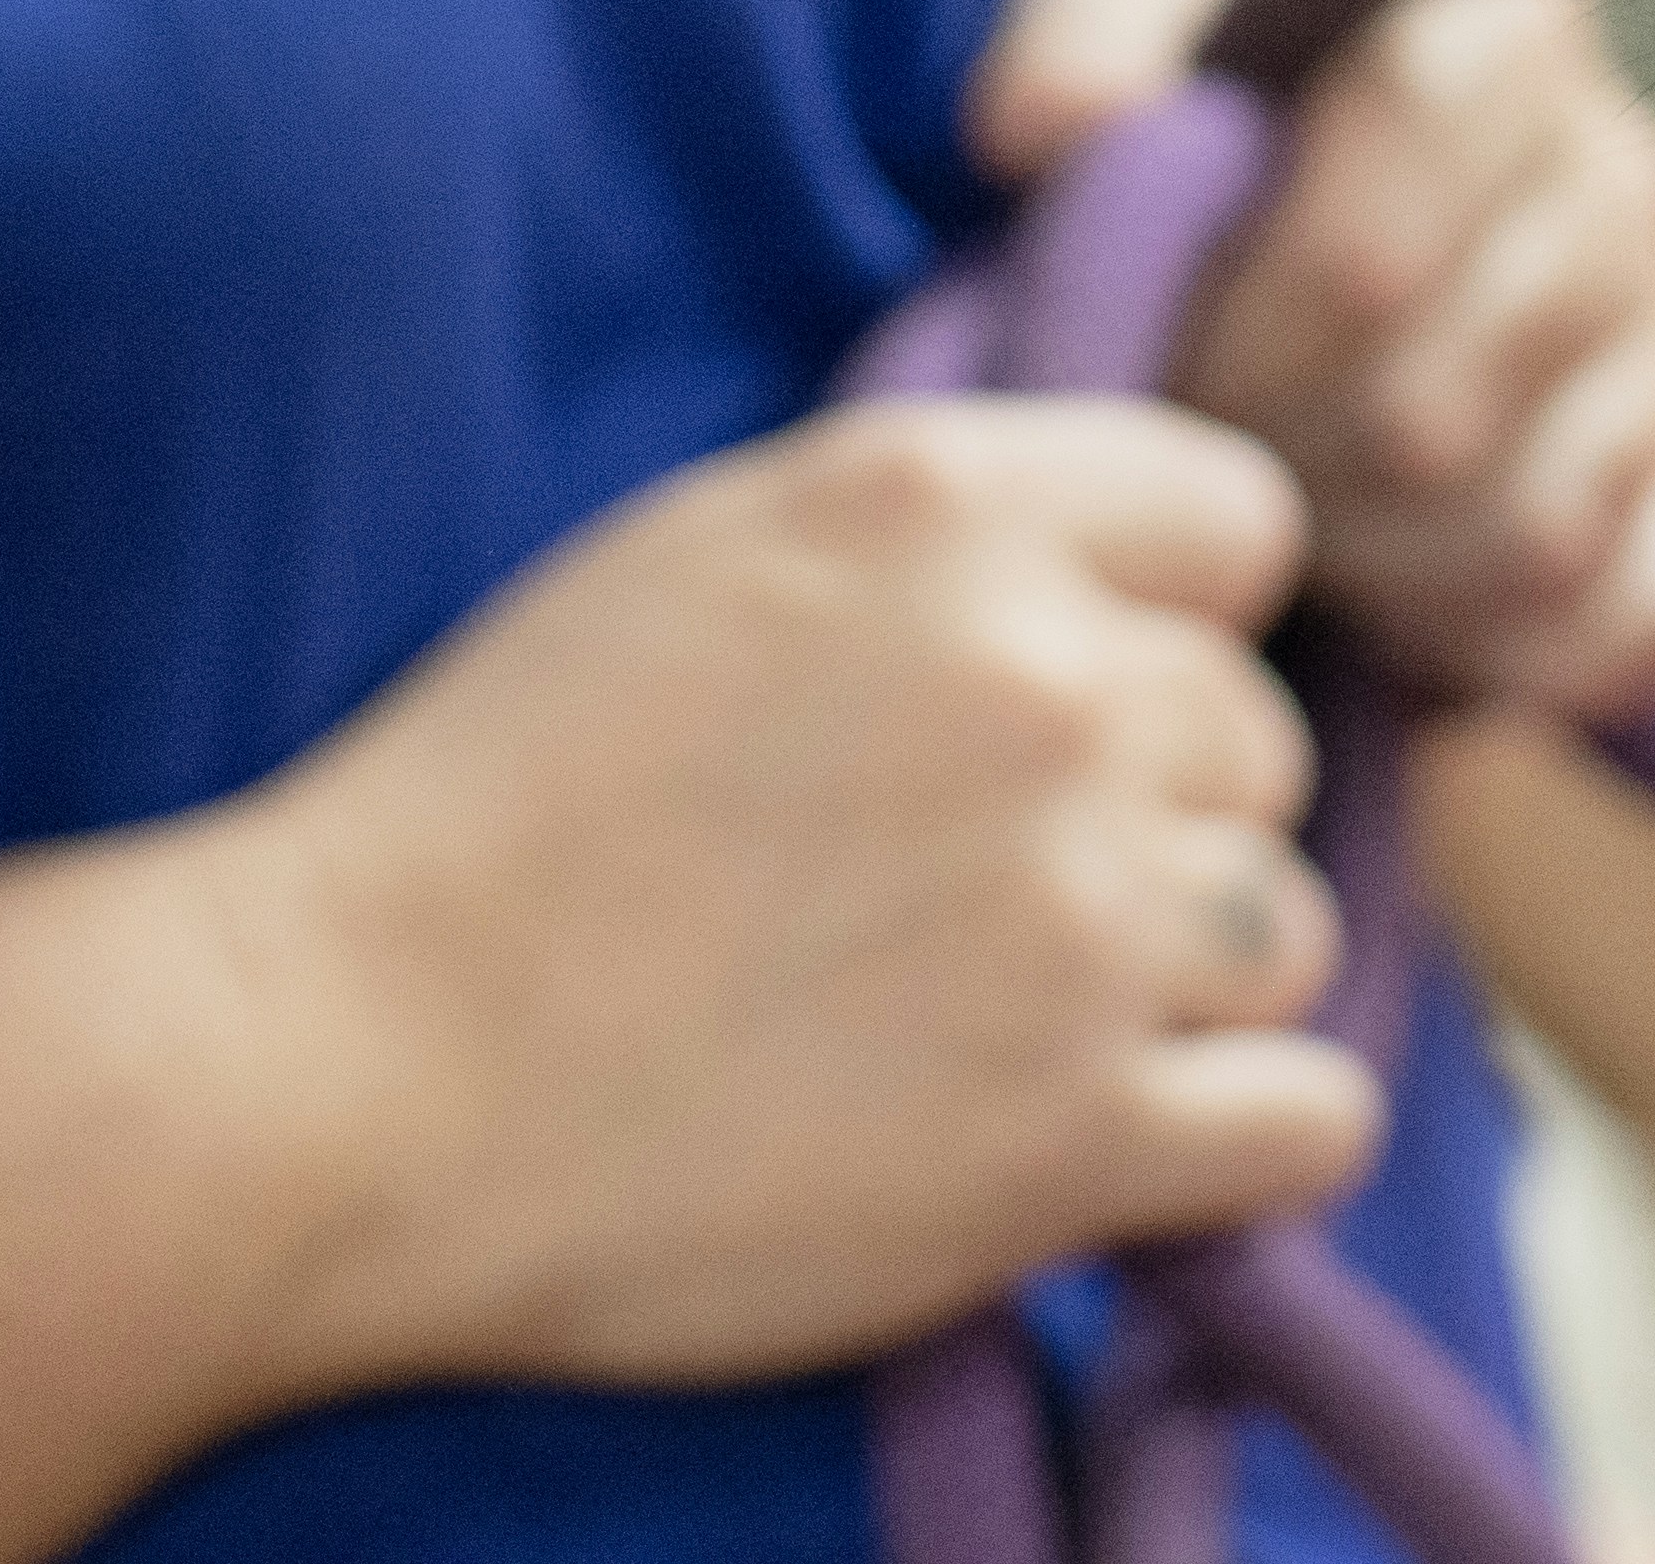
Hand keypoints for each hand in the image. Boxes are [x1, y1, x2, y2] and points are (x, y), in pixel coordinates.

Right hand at [166, 395, 1384, 1396]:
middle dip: (1159, 817)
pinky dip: (1234, 1145)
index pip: (1240, 527)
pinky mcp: (1078, 1133)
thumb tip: (1121, 577)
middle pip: (1260, 737)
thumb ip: (939, 540)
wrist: (340, 1076)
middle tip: (982, 902)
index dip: (1171, 625)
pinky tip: (1110, 1145)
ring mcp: (1075, 911)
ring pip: (1294, 926)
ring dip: (1191, 986)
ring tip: (1015, 1025)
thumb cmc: (494, 815)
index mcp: (944, 508)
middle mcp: (1044, 682)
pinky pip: (1314, 1118)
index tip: (1070, 711)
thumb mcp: (710, 556)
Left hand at [975, 0, 1654, 723]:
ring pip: (1530, 535)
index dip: (1242, 341)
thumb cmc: (1217, 117)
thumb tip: (1061, 120)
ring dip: (1371, 567)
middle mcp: (1627, 181)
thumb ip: (1082, 32)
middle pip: (1431, 417)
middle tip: (1212, 448)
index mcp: (1509, 39)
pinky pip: (1637, 624)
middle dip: (1284, 464)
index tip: (1172, 345)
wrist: (1306, 234)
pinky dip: (1505, 650)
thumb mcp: (1136, 22)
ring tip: (1288, 513)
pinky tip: (1402, 609)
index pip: (1365, 257)